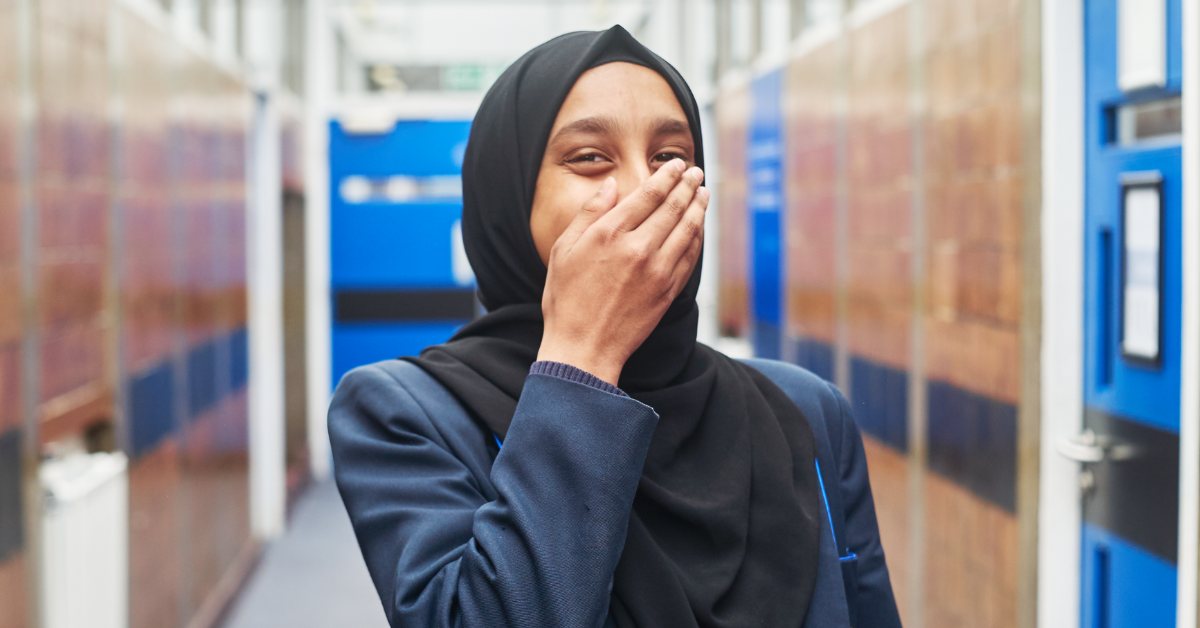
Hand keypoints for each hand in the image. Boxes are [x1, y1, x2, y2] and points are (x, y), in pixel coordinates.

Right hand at [537, 159, 707, 384]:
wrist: (583, 349)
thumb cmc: (566, 300)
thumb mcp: (563, 251)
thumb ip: (589, 213)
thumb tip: (611, 185)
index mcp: (609, 234)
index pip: (648, 194)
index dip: (667, 176)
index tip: (677, 165)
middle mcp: (638, 248)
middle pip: (673, 207)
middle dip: (688, 185)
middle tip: (696, 173)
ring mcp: (657, 271)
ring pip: (687, 229)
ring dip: (698, 207)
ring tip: (703, 193)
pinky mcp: (668, 291)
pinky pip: (690, 256)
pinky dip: (698, 237)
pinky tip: (698, 227)